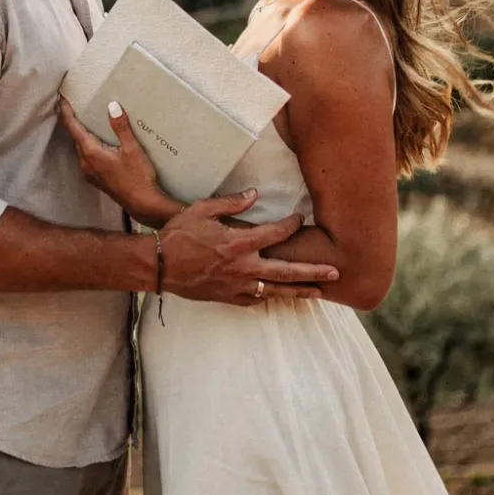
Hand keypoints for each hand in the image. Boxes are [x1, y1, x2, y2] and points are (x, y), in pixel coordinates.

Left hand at [58, 98, 181, 225]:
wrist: (142, 203)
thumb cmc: (138, 177)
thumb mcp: (132, 149)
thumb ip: (121, 127)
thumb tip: (112, 106)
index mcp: (91, 153)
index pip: (73, 127)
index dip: (66, 112)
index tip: (62, 99)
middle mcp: (85, 163)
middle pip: (74, 137)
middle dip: (72, 121)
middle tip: (72, 106)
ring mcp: (89, 173)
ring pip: (80, 148)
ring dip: (79, 134)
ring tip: (82, 121)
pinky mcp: (96, 179)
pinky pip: (86, 157)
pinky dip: (86, 145)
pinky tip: (95, 142)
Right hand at [159, 189, 338, 306]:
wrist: (157, 265)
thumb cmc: (178, 235)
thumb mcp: (203, 210)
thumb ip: (232, 203)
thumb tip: (254, 194)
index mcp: (238, 243)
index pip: (275, 235)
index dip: (291, 226)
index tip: (300, 219)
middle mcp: (242, 267)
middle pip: (286, 271)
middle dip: (312, 271)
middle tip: (335, 272)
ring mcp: (236, 286)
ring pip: (274, 291)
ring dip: (299, 292)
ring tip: (319, 293)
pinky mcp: (226, 297)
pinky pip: (254, 300)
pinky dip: (269, 298)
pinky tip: (279, 296)